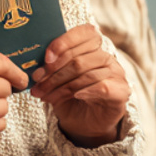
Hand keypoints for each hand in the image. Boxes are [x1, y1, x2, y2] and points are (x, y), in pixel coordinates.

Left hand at [30, 24, 128, 145]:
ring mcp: (116, 73)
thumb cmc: (69, 94)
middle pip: (78, 58)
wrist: (85, 122)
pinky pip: (103, 87)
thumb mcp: (57, 76)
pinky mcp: (121, 92)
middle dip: (54, 72)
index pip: (83, 33)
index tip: (46, 59)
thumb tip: (34, 65)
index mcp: (92, 45)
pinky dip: (86, 91)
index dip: (63, 43)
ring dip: (61, 86)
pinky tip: (75, 96)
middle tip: (37, 82)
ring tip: (45, 95)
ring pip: (86, 74)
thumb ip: (51, 65)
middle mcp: (106, 56)